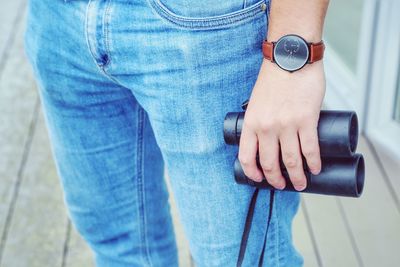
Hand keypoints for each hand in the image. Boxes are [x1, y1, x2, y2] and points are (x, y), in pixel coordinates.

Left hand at [238, 59, 325, 190]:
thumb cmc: (274, 78)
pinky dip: (313, 163)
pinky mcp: (306, 120)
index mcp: (251, 123)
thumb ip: (261, 121)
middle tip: (283, 185)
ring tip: (301, 183)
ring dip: (296, 177)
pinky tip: (315, 168)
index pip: (247, 157)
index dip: (253, 173)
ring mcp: (286, 125)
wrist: (290, 58)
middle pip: (269, 163)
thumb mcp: (257, 102)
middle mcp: (266, 127)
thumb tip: (270, 140)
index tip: (260, 178)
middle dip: (276, 179)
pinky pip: (310, 149)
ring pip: (290, 161)